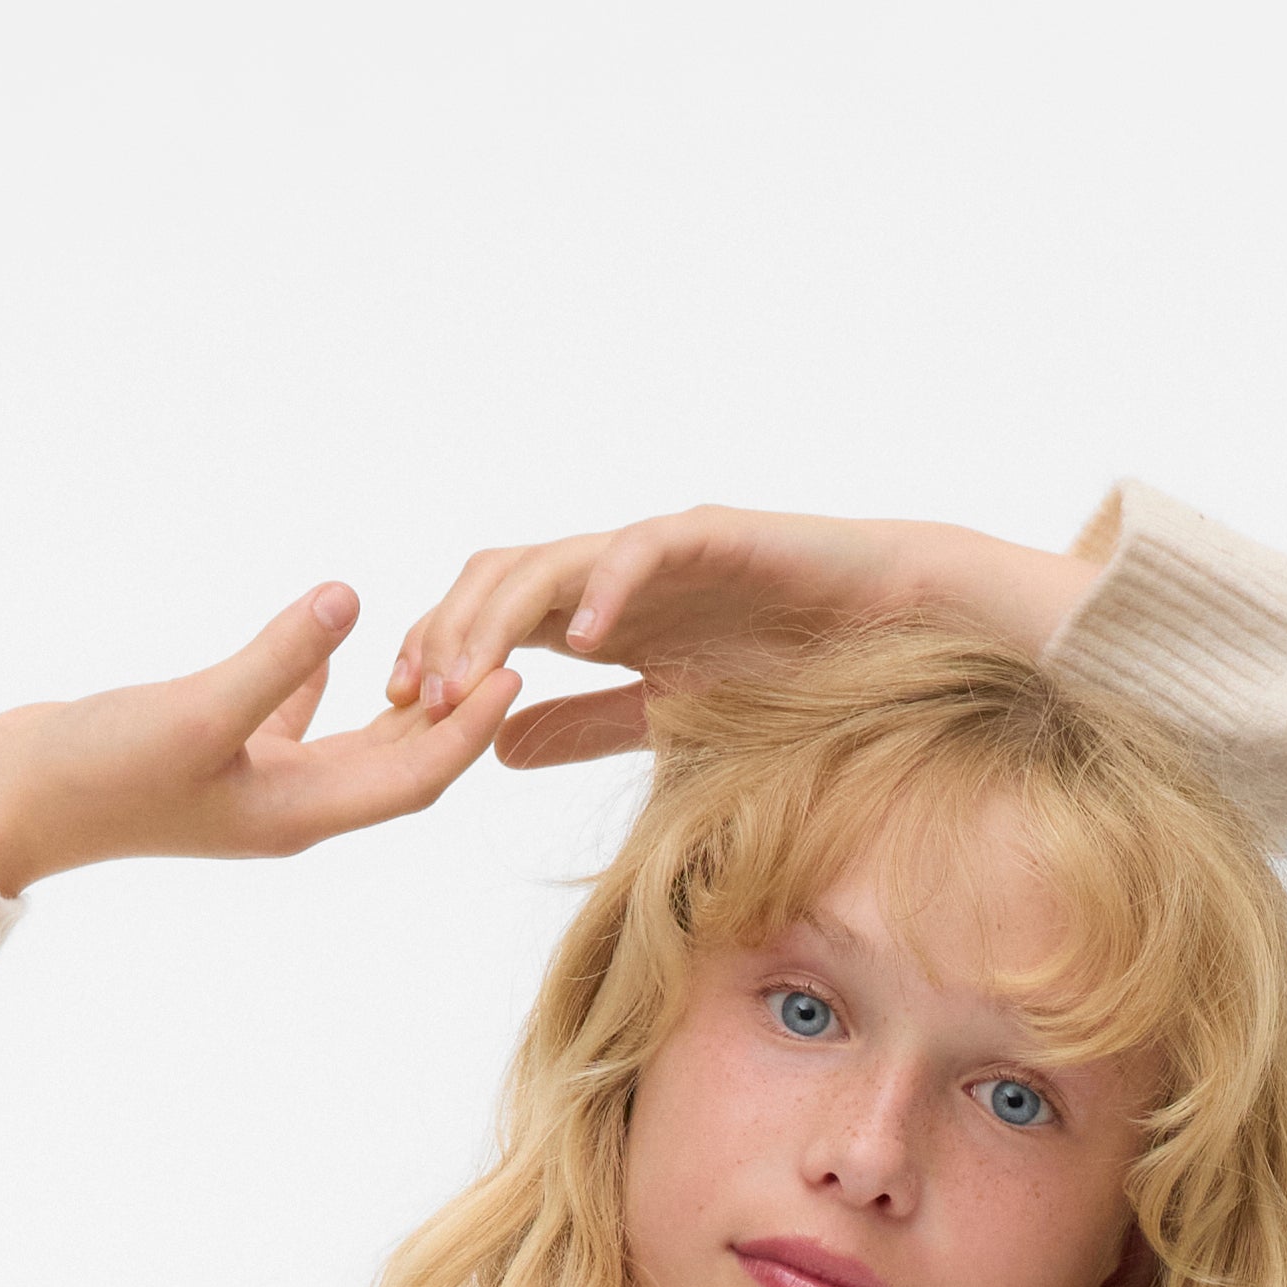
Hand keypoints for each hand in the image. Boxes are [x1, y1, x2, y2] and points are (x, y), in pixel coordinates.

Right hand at [0, 588, 522, 895]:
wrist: (14, 801)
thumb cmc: (98, 771)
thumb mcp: (197, 710)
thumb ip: (278, 656)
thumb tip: (352, 597)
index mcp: (297, 814)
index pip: (412, 777)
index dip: (470, 728)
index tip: (517, 669)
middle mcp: (287, 808)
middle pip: (396, 766)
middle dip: (455, 717)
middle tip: (511, 652)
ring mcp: (250, 785)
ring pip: (349, 742)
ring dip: (398, 701)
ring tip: (447, 646)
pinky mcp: (214, 755)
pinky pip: (291, 716)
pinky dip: (323, 679)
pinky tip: (342, 635)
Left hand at [384, 509, 1095, 775]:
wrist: (881, 626)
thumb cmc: (784, 671)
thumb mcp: (663, 718)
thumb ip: (582, 725)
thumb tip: (498, 748)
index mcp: (596, 612)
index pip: (492, 620)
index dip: (441, 654)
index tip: (404, 710)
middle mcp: (613, 574)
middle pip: (499, 580)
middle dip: (447, 634)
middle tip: (415, 696)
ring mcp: (656, 551)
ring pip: (549, 563)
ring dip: (500, 619)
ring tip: (472, 676)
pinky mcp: (710, 538)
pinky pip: (640, 554)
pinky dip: (605, 591)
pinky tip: (579, 640)